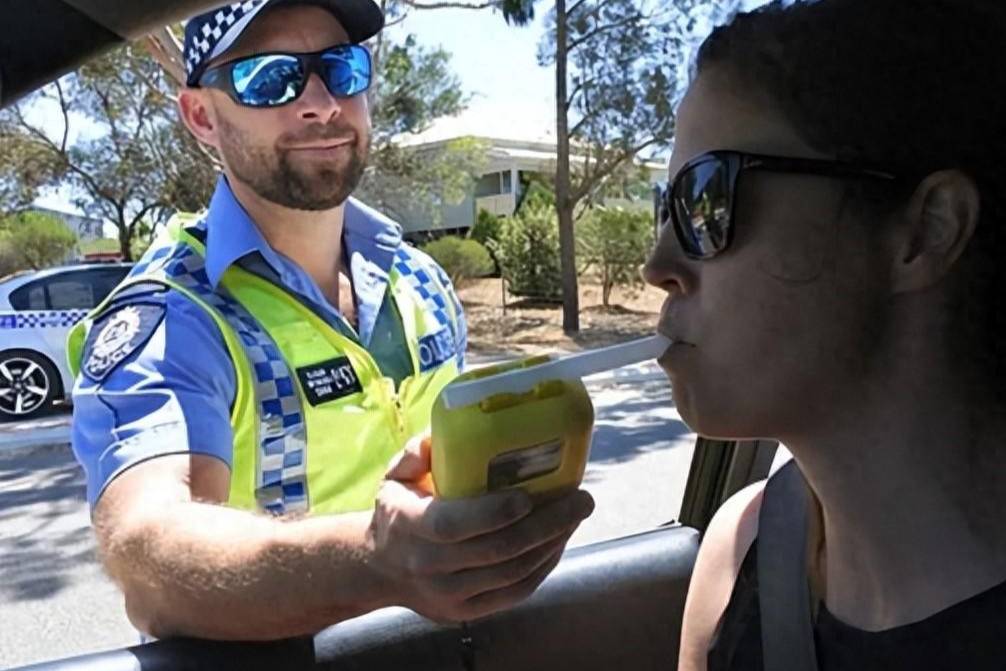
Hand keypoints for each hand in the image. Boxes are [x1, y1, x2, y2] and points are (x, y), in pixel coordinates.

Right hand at [368, 435, 593, 622]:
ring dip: (552, 544)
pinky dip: (543, 567)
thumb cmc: (397, 512)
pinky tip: (558, 543)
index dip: (496, 512)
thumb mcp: (394, 476)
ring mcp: (451, 594)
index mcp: (410, 526)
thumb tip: (442, 432)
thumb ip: (415, 452)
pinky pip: (515, 592)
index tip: (530, 494)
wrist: (379, 570)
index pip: (455, 525)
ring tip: (576, 516)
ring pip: (513, 573)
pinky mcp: (468, 612)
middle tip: (580, 499)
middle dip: (547, 524)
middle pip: (497, 550)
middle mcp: (430, 566)